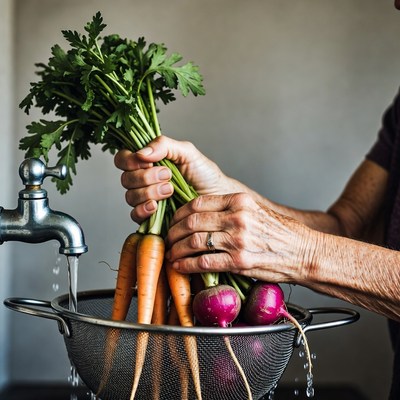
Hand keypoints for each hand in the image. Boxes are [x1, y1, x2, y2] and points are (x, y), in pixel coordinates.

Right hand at [114, 136, 234, 222]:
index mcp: (147, 162)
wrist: (216, 197)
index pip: (123, 159)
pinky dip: (144, 210)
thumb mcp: (187, 153)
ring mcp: (145, 200)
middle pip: (125, 179)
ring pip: (130, 197)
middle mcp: (143, 181)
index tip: (148, 162)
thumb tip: (141, 153)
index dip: (129, 161)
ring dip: (149, 192)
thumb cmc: (203, 174)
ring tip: (170, 190)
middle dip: (146, 177)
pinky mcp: (150, 218)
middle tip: (168, 176)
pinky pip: (135, 215)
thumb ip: (164, 145)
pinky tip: (157, 207)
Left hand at [166, 192, 311, 282]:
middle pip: (191, 222)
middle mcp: (237, 217)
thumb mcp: (255, 211)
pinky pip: (203, 262)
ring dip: (176, 250)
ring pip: (193, 242)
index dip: (179, 213)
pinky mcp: (239, 262)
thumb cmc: (281, 233)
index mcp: (239, 201)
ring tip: (171, 254)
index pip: (197, 203)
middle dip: (173, 232)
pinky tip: (180, 266)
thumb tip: (201, 216)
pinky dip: (186, 265)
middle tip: (167, 239)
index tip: (173, 221)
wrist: (304, 253)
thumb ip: (229, 210)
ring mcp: (237, 240)